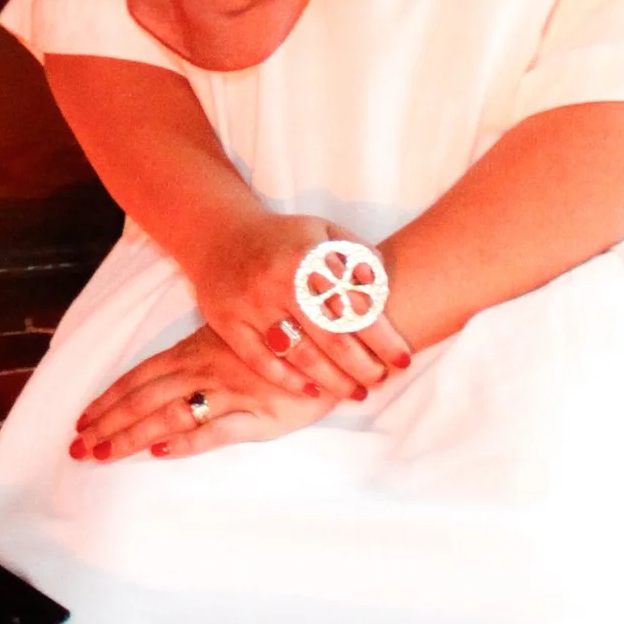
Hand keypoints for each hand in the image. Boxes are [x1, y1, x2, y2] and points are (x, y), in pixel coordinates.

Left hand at [72, 325, 344, 463]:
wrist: (339, 330)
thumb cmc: (284, 333)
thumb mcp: (234, 338)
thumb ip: (201, 356)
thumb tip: (163, 379)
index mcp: (196, 351)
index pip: (140, 377)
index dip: (109, 399)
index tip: (82, 419)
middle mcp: (207, 369)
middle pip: (144, 398)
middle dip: (108, 422)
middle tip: (76, 445)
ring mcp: (234, 391)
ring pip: (171, 414)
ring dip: (133, 434)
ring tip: (103, 453)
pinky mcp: (264, 413)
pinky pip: (218, 428)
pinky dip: (188, 439)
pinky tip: (162, 449)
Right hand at [190, 205, 410, 405]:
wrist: (220, 236)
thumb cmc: (283, 239)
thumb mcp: (324, 231)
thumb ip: (358, 256)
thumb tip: (382, 290)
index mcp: (307, 258)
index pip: (354, 307)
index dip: (383, 338)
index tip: (402, 359)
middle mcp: (278, 282)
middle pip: (331, 337)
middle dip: (364, 365)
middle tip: (382, 380)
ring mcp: (251, 305)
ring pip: (300, 354)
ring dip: (334, 380)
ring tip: (357, 392)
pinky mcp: (228, 323)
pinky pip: (261, 360)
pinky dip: (288, 380)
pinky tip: (314, 391)